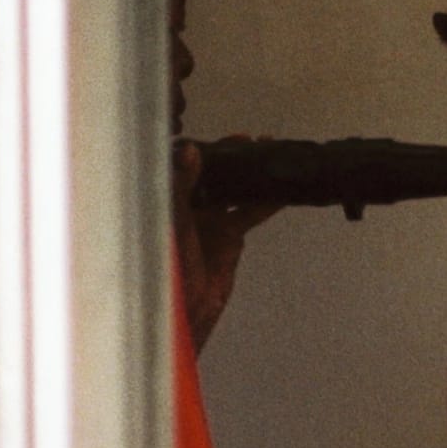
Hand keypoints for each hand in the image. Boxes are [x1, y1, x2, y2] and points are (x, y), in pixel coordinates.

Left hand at [172, 137, 282, 351]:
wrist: (189, 310)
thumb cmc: (168, 272)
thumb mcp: (174, 223)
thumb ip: (180, 186)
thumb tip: (190, 152)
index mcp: (166, 201)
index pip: (179, 165)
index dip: (195, 148)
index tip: (210, 136)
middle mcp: (186, 206)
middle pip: (209, 173)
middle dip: (228, 156)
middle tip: (245, 142)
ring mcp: (209, 219)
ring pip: (232, 189)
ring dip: (249, 174)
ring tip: (267, 155)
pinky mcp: (229, 234)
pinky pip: (249, 211)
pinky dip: (265, 200)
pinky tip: (280, 189)